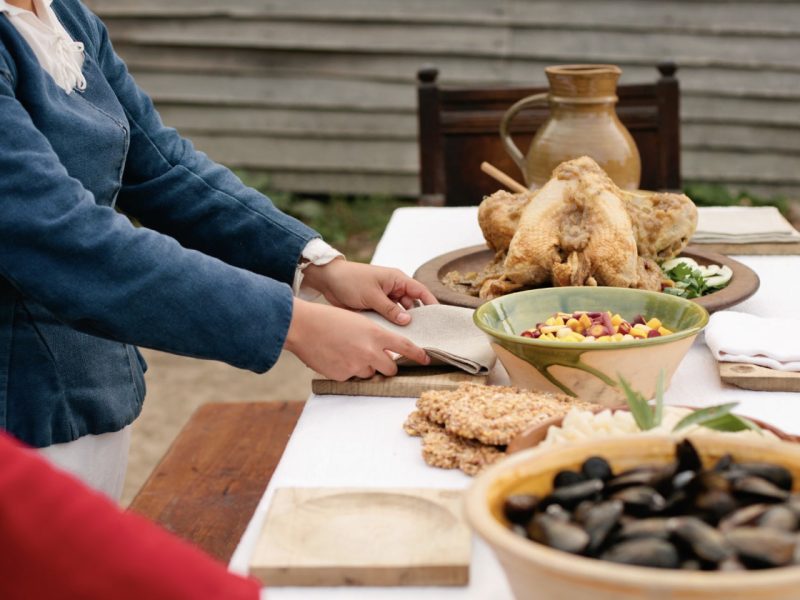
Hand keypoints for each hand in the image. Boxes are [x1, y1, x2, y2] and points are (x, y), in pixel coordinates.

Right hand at [284, 298, 429, 380]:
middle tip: (376, 357)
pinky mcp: (342, 375)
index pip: (405, 347)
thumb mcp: (359, 320)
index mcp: (376, 334)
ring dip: (364, 366)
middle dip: (387, 365)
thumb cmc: (329, 319)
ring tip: (347, 351)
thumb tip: (384, 350)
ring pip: (369, 372)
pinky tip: (335, 356)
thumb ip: (375, 335)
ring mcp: (356, 366)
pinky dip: (347, 369)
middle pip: (390, 368)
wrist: (304, 327)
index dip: (418, 355)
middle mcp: (369, 352)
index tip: (426, 359)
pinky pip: (351, 376)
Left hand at [302, 259, 437, 325]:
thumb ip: (390, 309)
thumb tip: (408, 321)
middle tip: (424, 335)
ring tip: (409, 339)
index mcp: (397, 280)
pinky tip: (394, 337)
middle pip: (413, 305)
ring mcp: (385, 299)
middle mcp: (394, 289)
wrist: (328, 281)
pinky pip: (388, 318)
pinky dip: (391, 326)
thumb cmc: (350, 281)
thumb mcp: (372, 295)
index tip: (439, 318)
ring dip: (403, 324)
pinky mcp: (376, 308)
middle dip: (417, 319)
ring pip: (400, 314)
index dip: (431, 303)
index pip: (421, 291)